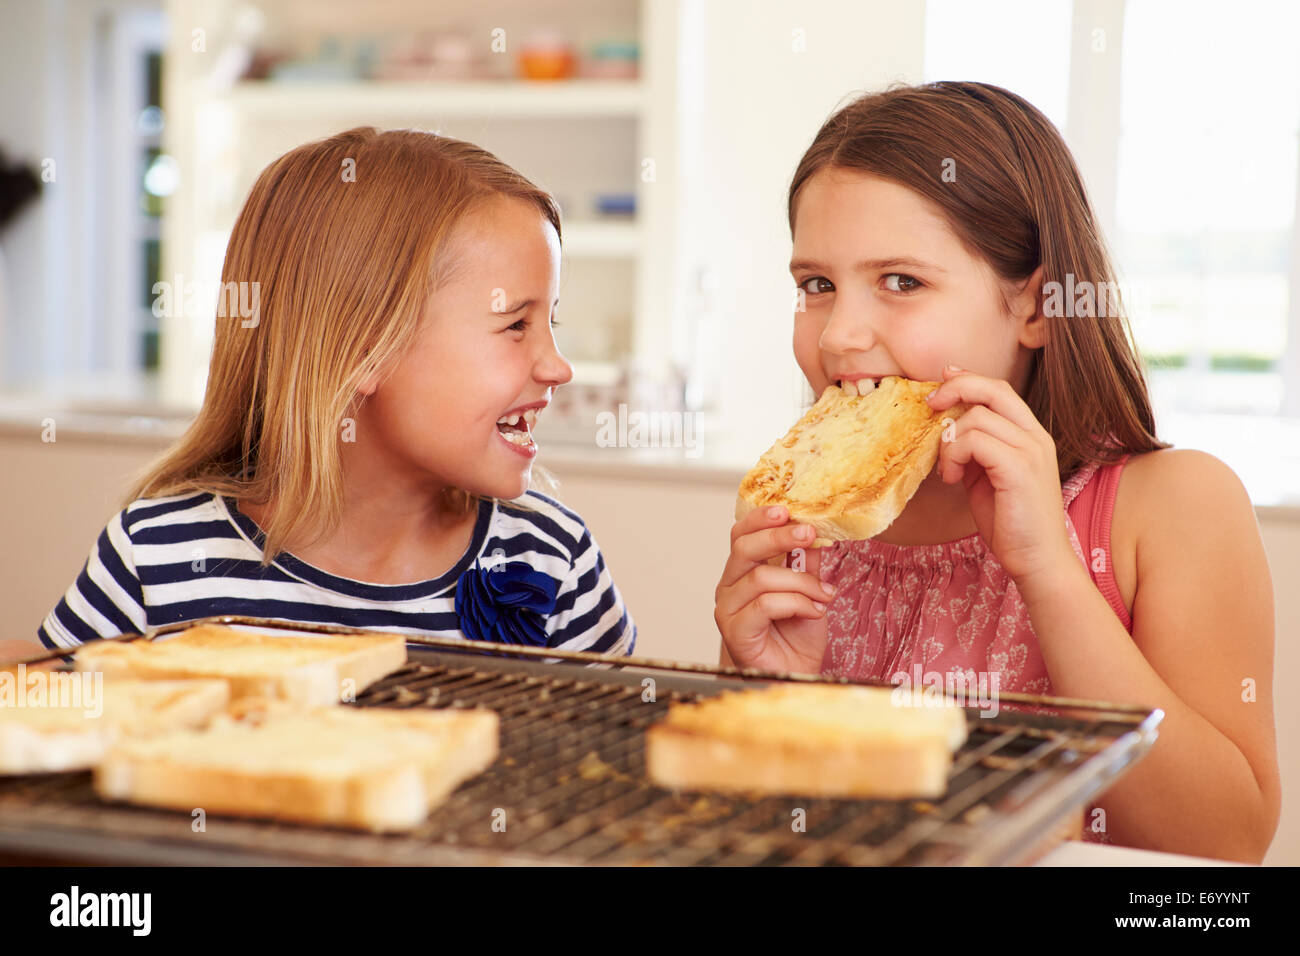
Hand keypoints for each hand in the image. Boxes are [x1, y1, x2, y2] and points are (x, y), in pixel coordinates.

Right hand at [715, 505, 833, 673]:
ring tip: (825, 594)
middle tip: (809, 533)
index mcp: (742, 571)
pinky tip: (814, 611)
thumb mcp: (810, 589)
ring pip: (761, 577)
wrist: (795, 675)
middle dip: (779, 537)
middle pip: (744, 548)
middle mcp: (729, 586)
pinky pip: (765, 605)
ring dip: (802, 582)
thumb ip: (807, 561)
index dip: (761, 518)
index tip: (787, 510)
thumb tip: (815, 529)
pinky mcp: (735, 631)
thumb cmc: (796, 634)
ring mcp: (728, 609)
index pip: (741, 533)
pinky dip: (796, 603)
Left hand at [926, 365, 1078, 583]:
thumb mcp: (987, 477)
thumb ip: (974, 451)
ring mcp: (1031, 451)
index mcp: (1031, 436)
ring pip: (976, 418)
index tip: (942, 380)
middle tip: (930, 404)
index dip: (968, 379)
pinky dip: (954, 456)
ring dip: (949, 442)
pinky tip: (952, 479)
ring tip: (947, 471)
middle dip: (955, 389)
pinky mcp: (1019, 468)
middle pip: (993, 390)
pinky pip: (974, 441)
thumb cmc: (1011, 523)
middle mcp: (1036, 437)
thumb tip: (945, 429)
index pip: (1000, 390)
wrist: (1036, 560)